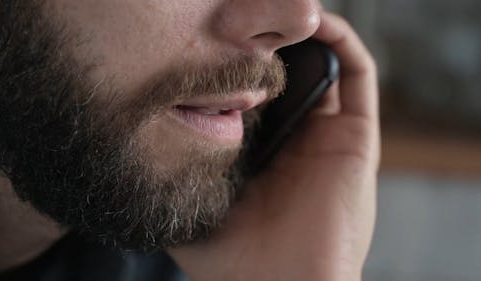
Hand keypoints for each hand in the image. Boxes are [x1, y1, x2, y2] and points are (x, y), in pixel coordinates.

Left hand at [169, 12, 379, 280]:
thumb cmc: (236, 259)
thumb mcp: (191, 208)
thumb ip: (174, 179)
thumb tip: (142, 151)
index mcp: (264, 154)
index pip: (255, 96)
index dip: (241, 64)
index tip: (216, 39)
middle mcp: (297, 140)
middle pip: (289, 76)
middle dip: (272, 44)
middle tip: (247, 18)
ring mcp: (328, 136)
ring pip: (326, 67)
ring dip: (308, 34)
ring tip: (281, 12)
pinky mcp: (356, 137)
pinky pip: (358, 75)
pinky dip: (342, 42)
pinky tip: (315, 23)